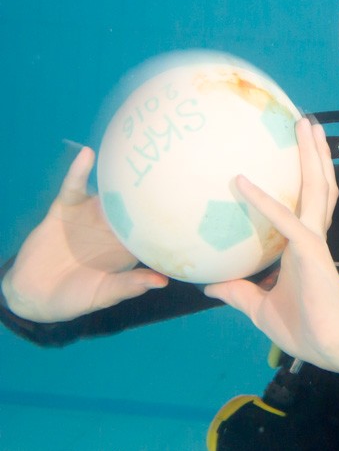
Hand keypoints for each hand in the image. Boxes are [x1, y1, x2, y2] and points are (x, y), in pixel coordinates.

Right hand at [1, 147, 167, 322]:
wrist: (33, 294)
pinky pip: (73, 186)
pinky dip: (79, 170)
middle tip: (177, 165)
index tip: (193, 204)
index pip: (154, 227)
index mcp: (129, 245)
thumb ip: (129, 285)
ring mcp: (90, 214)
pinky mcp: (66, 207)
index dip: (172, 217)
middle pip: (136, 202)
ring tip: (138, 153)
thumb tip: (162, 282)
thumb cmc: (75, 297)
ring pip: (109, 190)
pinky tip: (87, 154)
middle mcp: (113, 225)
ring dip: (120, 174)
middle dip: (154, 187)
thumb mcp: (103, 294)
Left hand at [204, 119, 338, 377]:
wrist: (329, 347)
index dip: (303, 175)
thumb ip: (238, 292)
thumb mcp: (259, 307)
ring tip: (306, 127)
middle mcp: (311, 234)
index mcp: (303, 244)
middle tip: (304, 122)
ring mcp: (313, 239)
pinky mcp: (309, 250)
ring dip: (311, 157)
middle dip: (313, 153)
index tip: (289, 151)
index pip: (305, 202)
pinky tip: (243, 183)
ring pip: (316, 188)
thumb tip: (209, 285)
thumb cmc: (302, 328)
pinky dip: (264, 201)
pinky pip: (285, 220)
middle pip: (317, 184)